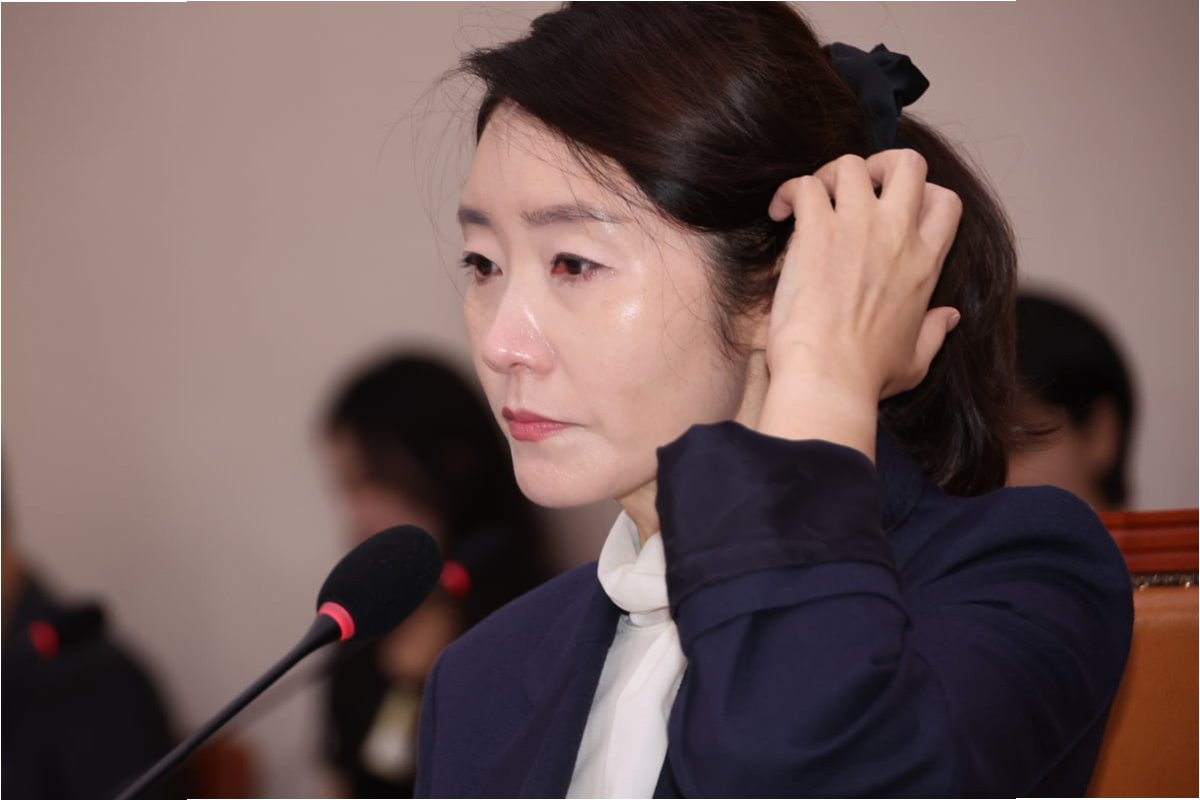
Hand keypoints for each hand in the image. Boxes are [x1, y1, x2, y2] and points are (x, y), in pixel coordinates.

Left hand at [755, 150, 961, 456]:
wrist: (829, 376)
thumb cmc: (867, 375)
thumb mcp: (916, 359)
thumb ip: (936, 331)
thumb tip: (951, 317)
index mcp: (926, 263)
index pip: (945, 201)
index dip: (923, 194)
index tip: (895, 210)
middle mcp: (898, 235)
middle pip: (908, 164)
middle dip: (882, 164)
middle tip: (857, 188)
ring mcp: (857, 227)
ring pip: (851, 164)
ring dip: (830, 175)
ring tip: (815, 199)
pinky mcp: (817, 231)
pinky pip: (805, 185)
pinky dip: (790, 191)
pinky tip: (780, 213)